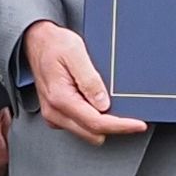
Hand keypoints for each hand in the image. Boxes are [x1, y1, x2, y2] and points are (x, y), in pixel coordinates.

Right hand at [22, 21, 141, 145]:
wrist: (37, 41)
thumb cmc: (54, 44)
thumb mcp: (76, 53)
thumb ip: (90, 80)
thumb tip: (103, 104)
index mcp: (60, 98)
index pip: (96, 123)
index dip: (121, 125)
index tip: (138, 125)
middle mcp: (54, 112)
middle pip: (93, 133)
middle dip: (112, 125)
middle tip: (127, 111)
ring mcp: (54, 115)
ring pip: (87, 132)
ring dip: (101, 122)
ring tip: (105, 100)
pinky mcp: (56, 115)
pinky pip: (80, 126)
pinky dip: (92, 118)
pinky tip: (94, 102)